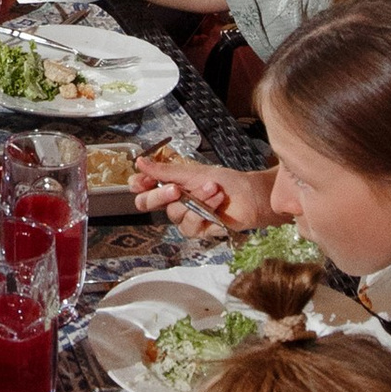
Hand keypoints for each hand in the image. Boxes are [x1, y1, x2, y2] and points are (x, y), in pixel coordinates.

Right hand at [132, 157, 274, 230]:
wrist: (251, 196)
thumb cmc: (227, 181)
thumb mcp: (193, 172)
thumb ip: (165, 171)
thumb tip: (140, 161)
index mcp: (170, 184)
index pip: (143, 187)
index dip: (138, 185)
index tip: (141, 181)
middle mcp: (173, 202)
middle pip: (148, 204)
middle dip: (161, 195)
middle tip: (177, 188)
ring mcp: (185, 217)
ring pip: (174, 213)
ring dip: (196, 200)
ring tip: (214, 190)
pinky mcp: (198, 230)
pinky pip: (191, 224)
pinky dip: (205, 211)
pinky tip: (218, 204)